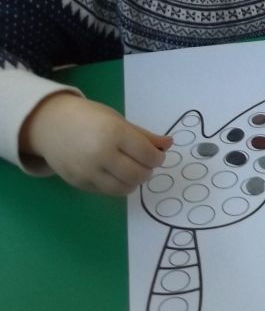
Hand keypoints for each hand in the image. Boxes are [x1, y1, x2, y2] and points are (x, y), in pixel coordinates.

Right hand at [20, 92, 170, 195]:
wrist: (50, 125)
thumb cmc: (89, 119)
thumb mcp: (118, 121)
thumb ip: (144, 136)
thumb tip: (169, 144)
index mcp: (114, 134)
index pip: (148, 155)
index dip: (158, 158)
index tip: (156, 155)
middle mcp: (101, 154)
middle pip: (138, 175)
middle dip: (148, 171)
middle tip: (145, 164)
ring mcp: (88, 171)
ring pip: (124, 188)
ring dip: (134, 182)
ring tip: (131, 170)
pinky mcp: (79, 183)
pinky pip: (107, 192)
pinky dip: (117, 186)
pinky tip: (115, 174)